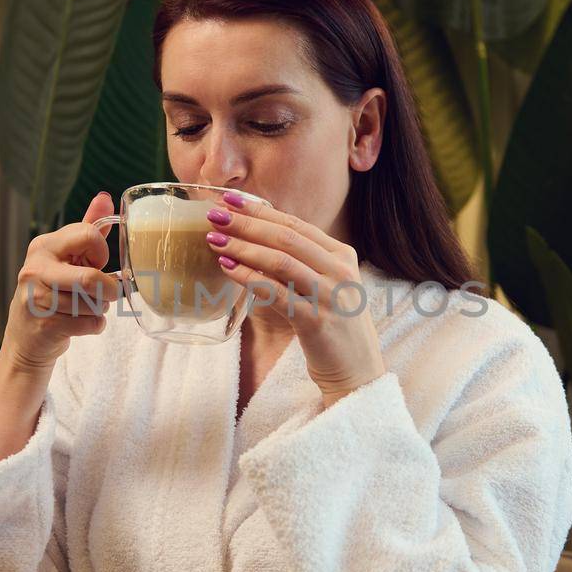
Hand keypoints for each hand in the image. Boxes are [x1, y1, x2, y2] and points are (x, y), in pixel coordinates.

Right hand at [0, 191, 123, 372]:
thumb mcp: (66, 256)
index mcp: (43, 245)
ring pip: (94, 303)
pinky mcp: (44, 325)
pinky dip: (94, 325)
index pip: (90, 235)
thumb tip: (105, 197)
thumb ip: (87, 227)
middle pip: (91, 278)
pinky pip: (90, 324)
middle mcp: (36, 269)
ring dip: (101, 309)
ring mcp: (37, 298)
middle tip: (107, 292)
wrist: (26, 337)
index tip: (96, 263)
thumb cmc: (52, 290)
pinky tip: (79, 323)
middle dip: (109, 288)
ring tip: (85, 307)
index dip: (101, 252)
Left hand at [205, 190, 386, 404]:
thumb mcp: (327, 285)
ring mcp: (330, 296)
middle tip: (215, 215)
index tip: (231, 200)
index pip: (296, 225)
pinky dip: (248, 278)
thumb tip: (258, 236)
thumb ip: (303, 261)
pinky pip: (276, 293)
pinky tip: (227, 268)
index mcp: (342, 256)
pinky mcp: (316, 321)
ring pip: (280, 261)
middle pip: (286, 238)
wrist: (357, 372)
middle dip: (247, 223)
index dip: (261, 210)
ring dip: (243, 247)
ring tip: (214, 240)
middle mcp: (340, 271)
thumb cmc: (334, 327)